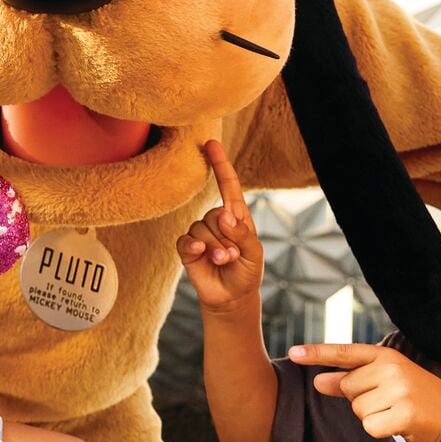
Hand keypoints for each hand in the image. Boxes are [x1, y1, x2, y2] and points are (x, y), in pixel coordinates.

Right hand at [177, 140, 263, 313]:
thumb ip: (241, 233)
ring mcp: (200, 234)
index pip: (228, 186)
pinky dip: (195, 247)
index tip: (211, 144)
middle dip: (226, 237)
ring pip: (201, 229)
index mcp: (236, 216)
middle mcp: (216, 221)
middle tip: (234, 256)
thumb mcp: (254, 254)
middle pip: (213, 214)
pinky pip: (186, 241)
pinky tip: (203, 255)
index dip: (220, 165)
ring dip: (215, 247)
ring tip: (224, 261)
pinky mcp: (187, 248)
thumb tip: (223, 214)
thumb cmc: (246, 272)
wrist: (231, 298)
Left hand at [289, 343, 440, 441]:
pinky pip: (370, 427)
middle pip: (347, 388)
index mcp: (387, 356)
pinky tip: (402, 426)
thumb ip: (351, 380)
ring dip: (374, 417)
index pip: (345, 353)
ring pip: (358, 410)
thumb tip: (318, 381)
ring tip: (399, 412)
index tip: (293, 354)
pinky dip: (382, 431)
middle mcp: (392, 368)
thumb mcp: (386, 383)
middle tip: (390, 402)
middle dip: (361, 400)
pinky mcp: (405, 414)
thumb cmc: (418, 401)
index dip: (317, 354)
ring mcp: (400, 390)